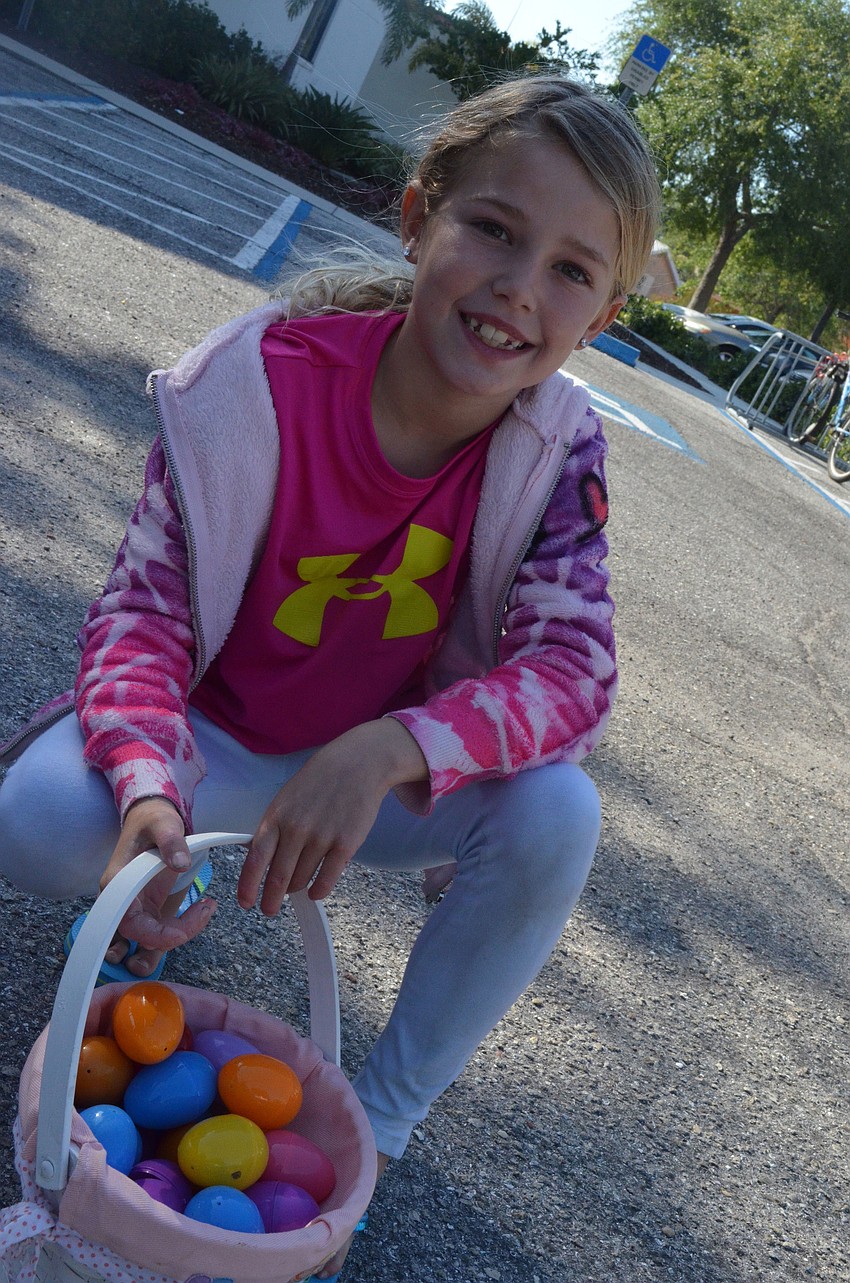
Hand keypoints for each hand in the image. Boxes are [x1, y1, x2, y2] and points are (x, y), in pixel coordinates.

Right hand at [100, 797, 215, 967]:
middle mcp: (122, 900)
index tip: (180, 933)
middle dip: (167, 939)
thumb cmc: (153, 821)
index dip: (150, 934)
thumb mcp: (163, 823)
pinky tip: (201, 913)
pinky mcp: (148, 909)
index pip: (126, 921)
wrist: (151, 820)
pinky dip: (177, 933)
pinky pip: (158, 932)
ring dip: (174, 939)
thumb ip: (171, 841)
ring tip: (205, 911)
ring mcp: (135, 907)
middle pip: (138, 935)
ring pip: (147, 939)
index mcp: (117, 882)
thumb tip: (180, 863)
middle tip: (202, 913)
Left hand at [238, 720, 427, 912]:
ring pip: (301, 880)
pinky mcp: (345, 845)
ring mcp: (321, 838)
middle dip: (270, 900)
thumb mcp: (286, 799)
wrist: (358, 764)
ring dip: (296, 888)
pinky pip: (326, 880)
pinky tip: (315, 891)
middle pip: (278, 878)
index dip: (248, 886)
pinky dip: (318, 891)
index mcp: (276, 818)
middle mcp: (296, 830)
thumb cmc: (319, 781)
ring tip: (296, 887)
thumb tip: (260, 860)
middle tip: (269, 909)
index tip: (246, 902)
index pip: (255, 860)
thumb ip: (273, 828)